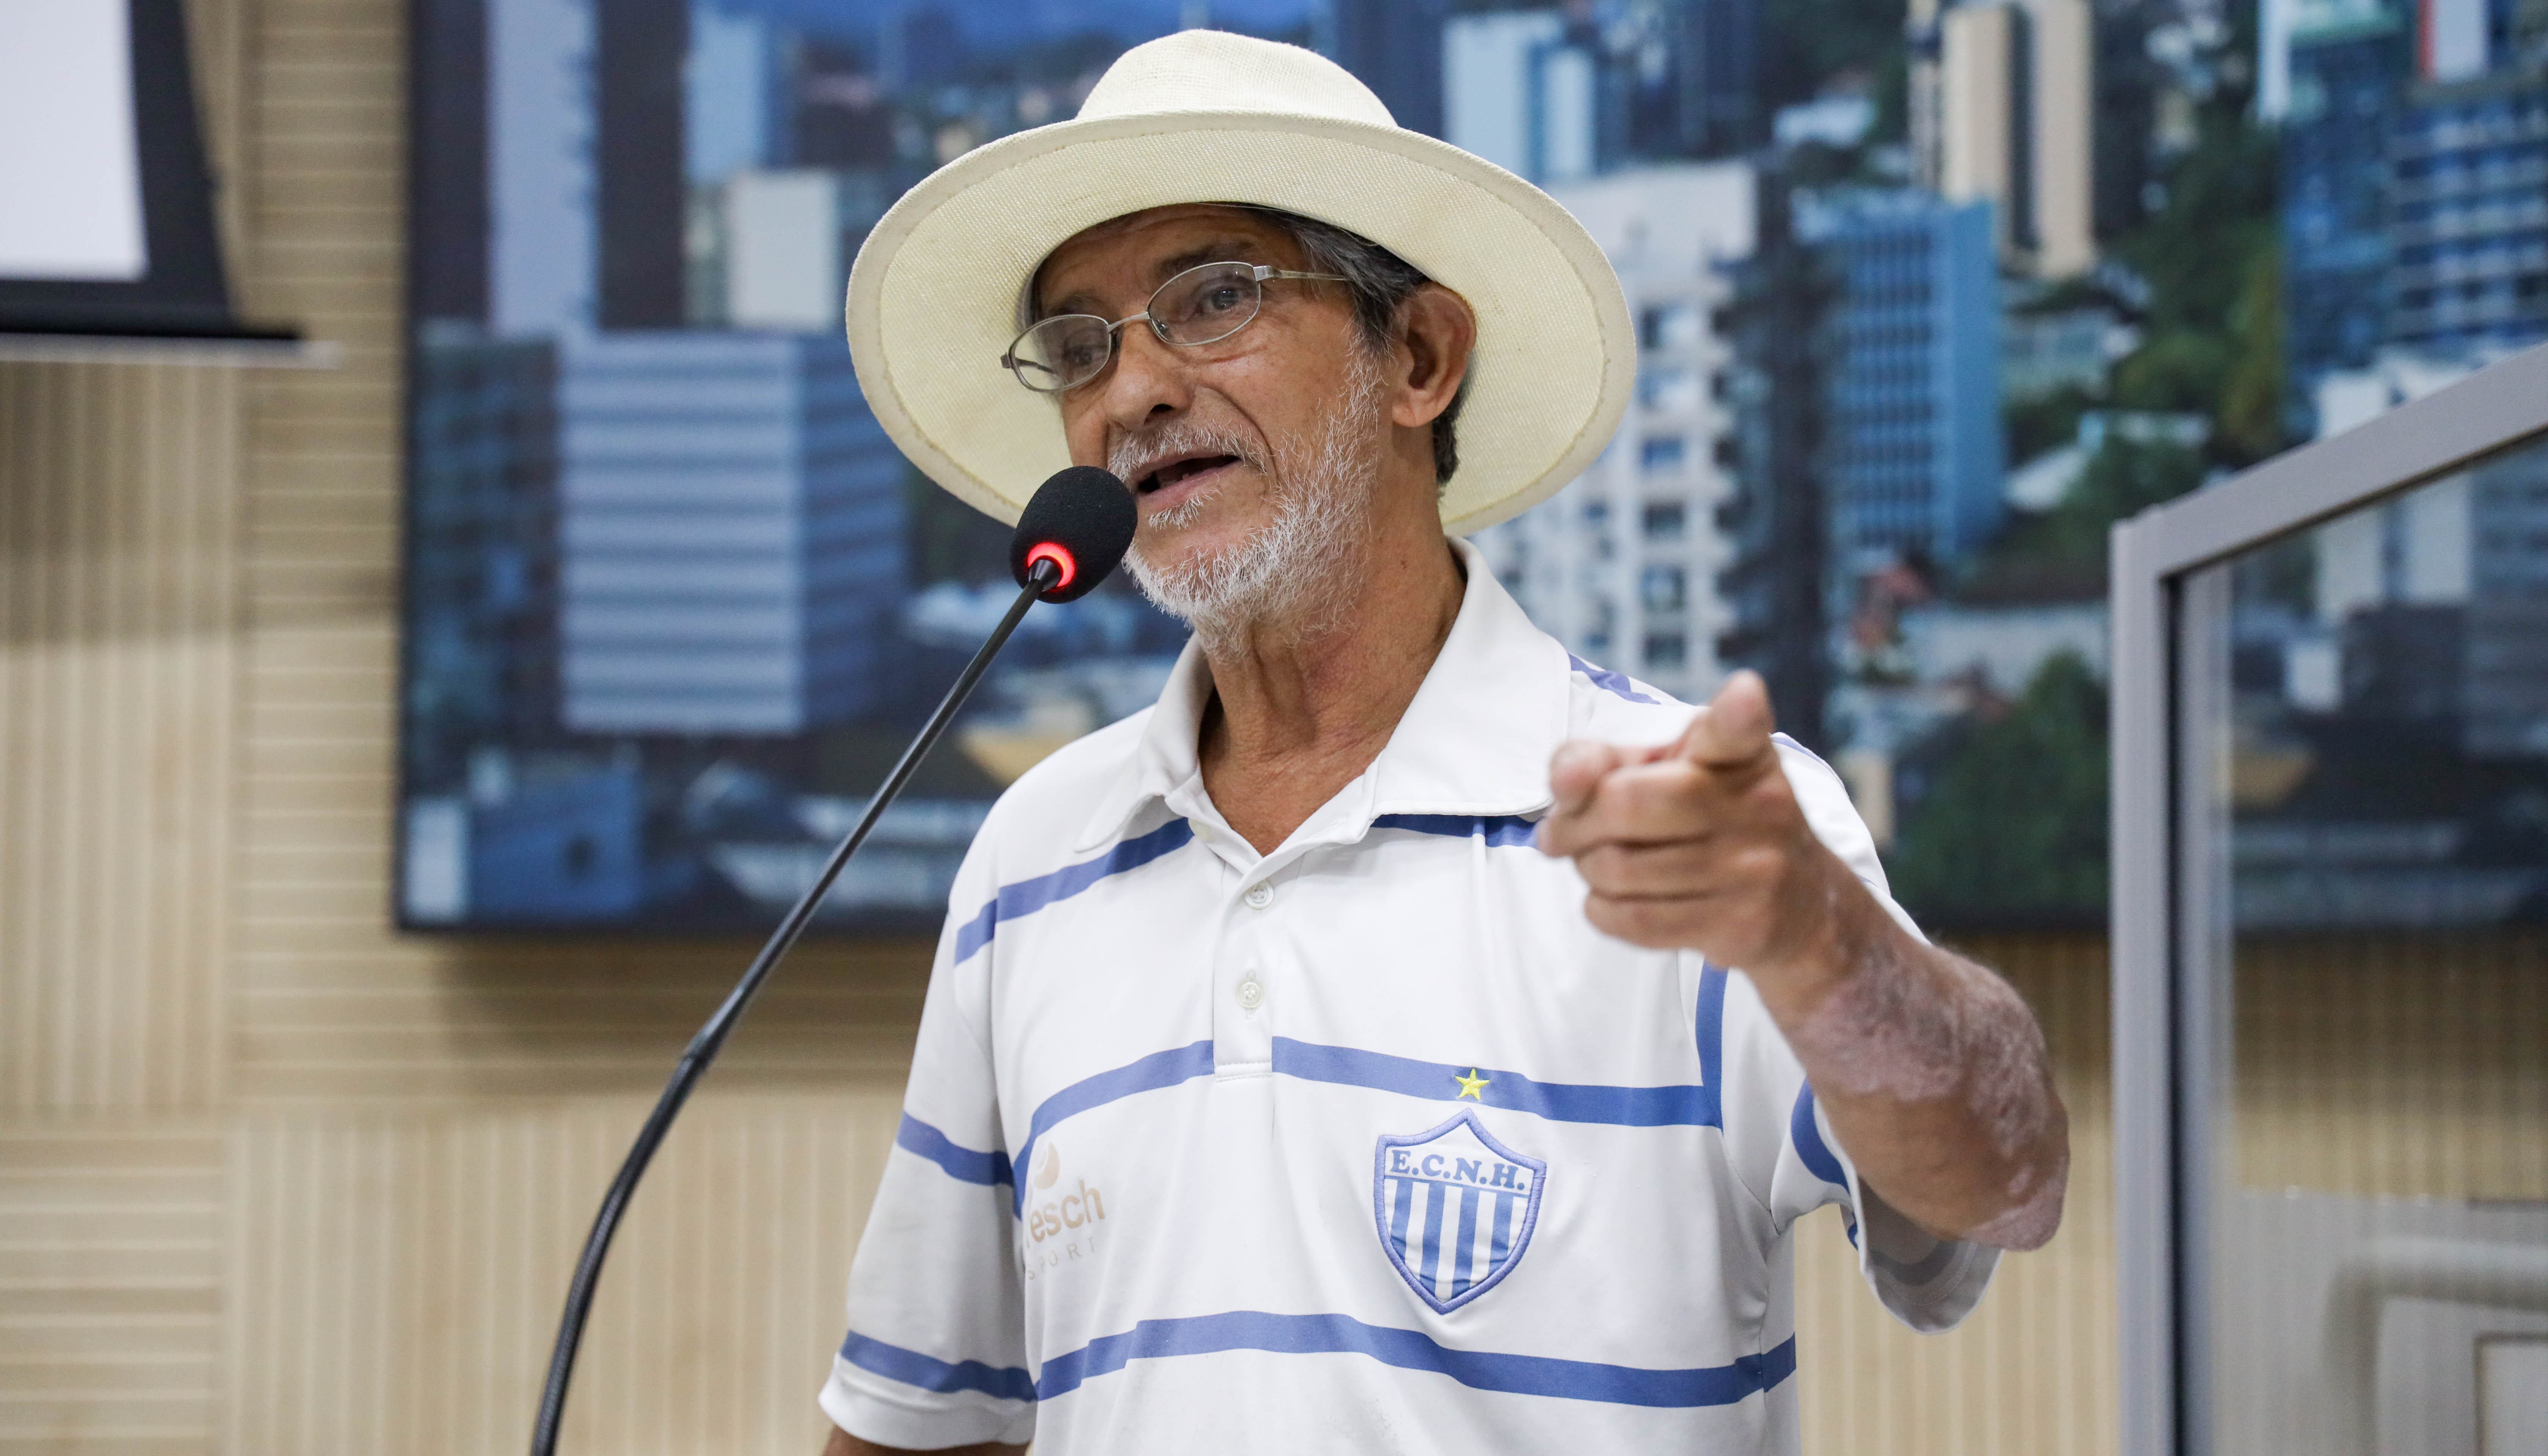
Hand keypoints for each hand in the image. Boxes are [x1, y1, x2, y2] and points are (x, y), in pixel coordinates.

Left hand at [1533, 671, 1836, 974]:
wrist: (1801, 905)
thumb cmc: (1714, 822)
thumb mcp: (1672, 772)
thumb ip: (1606, 762)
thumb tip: (1564, 778)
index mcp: (1743, 754)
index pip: (1739, 728)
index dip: (1738, 710)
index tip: (1744, 693)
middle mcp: (1759, 806)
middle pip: (1626, 803)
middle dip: (1574, 822)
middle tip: (1560, 833)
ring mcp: (1754, 870)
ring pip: (1619, 868)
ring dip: (1585, 868)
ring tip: (1596, 863)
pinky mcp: (1742, 926)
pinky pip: (1633, 920)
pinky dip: (1601, 909)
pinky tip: (1613, 898)